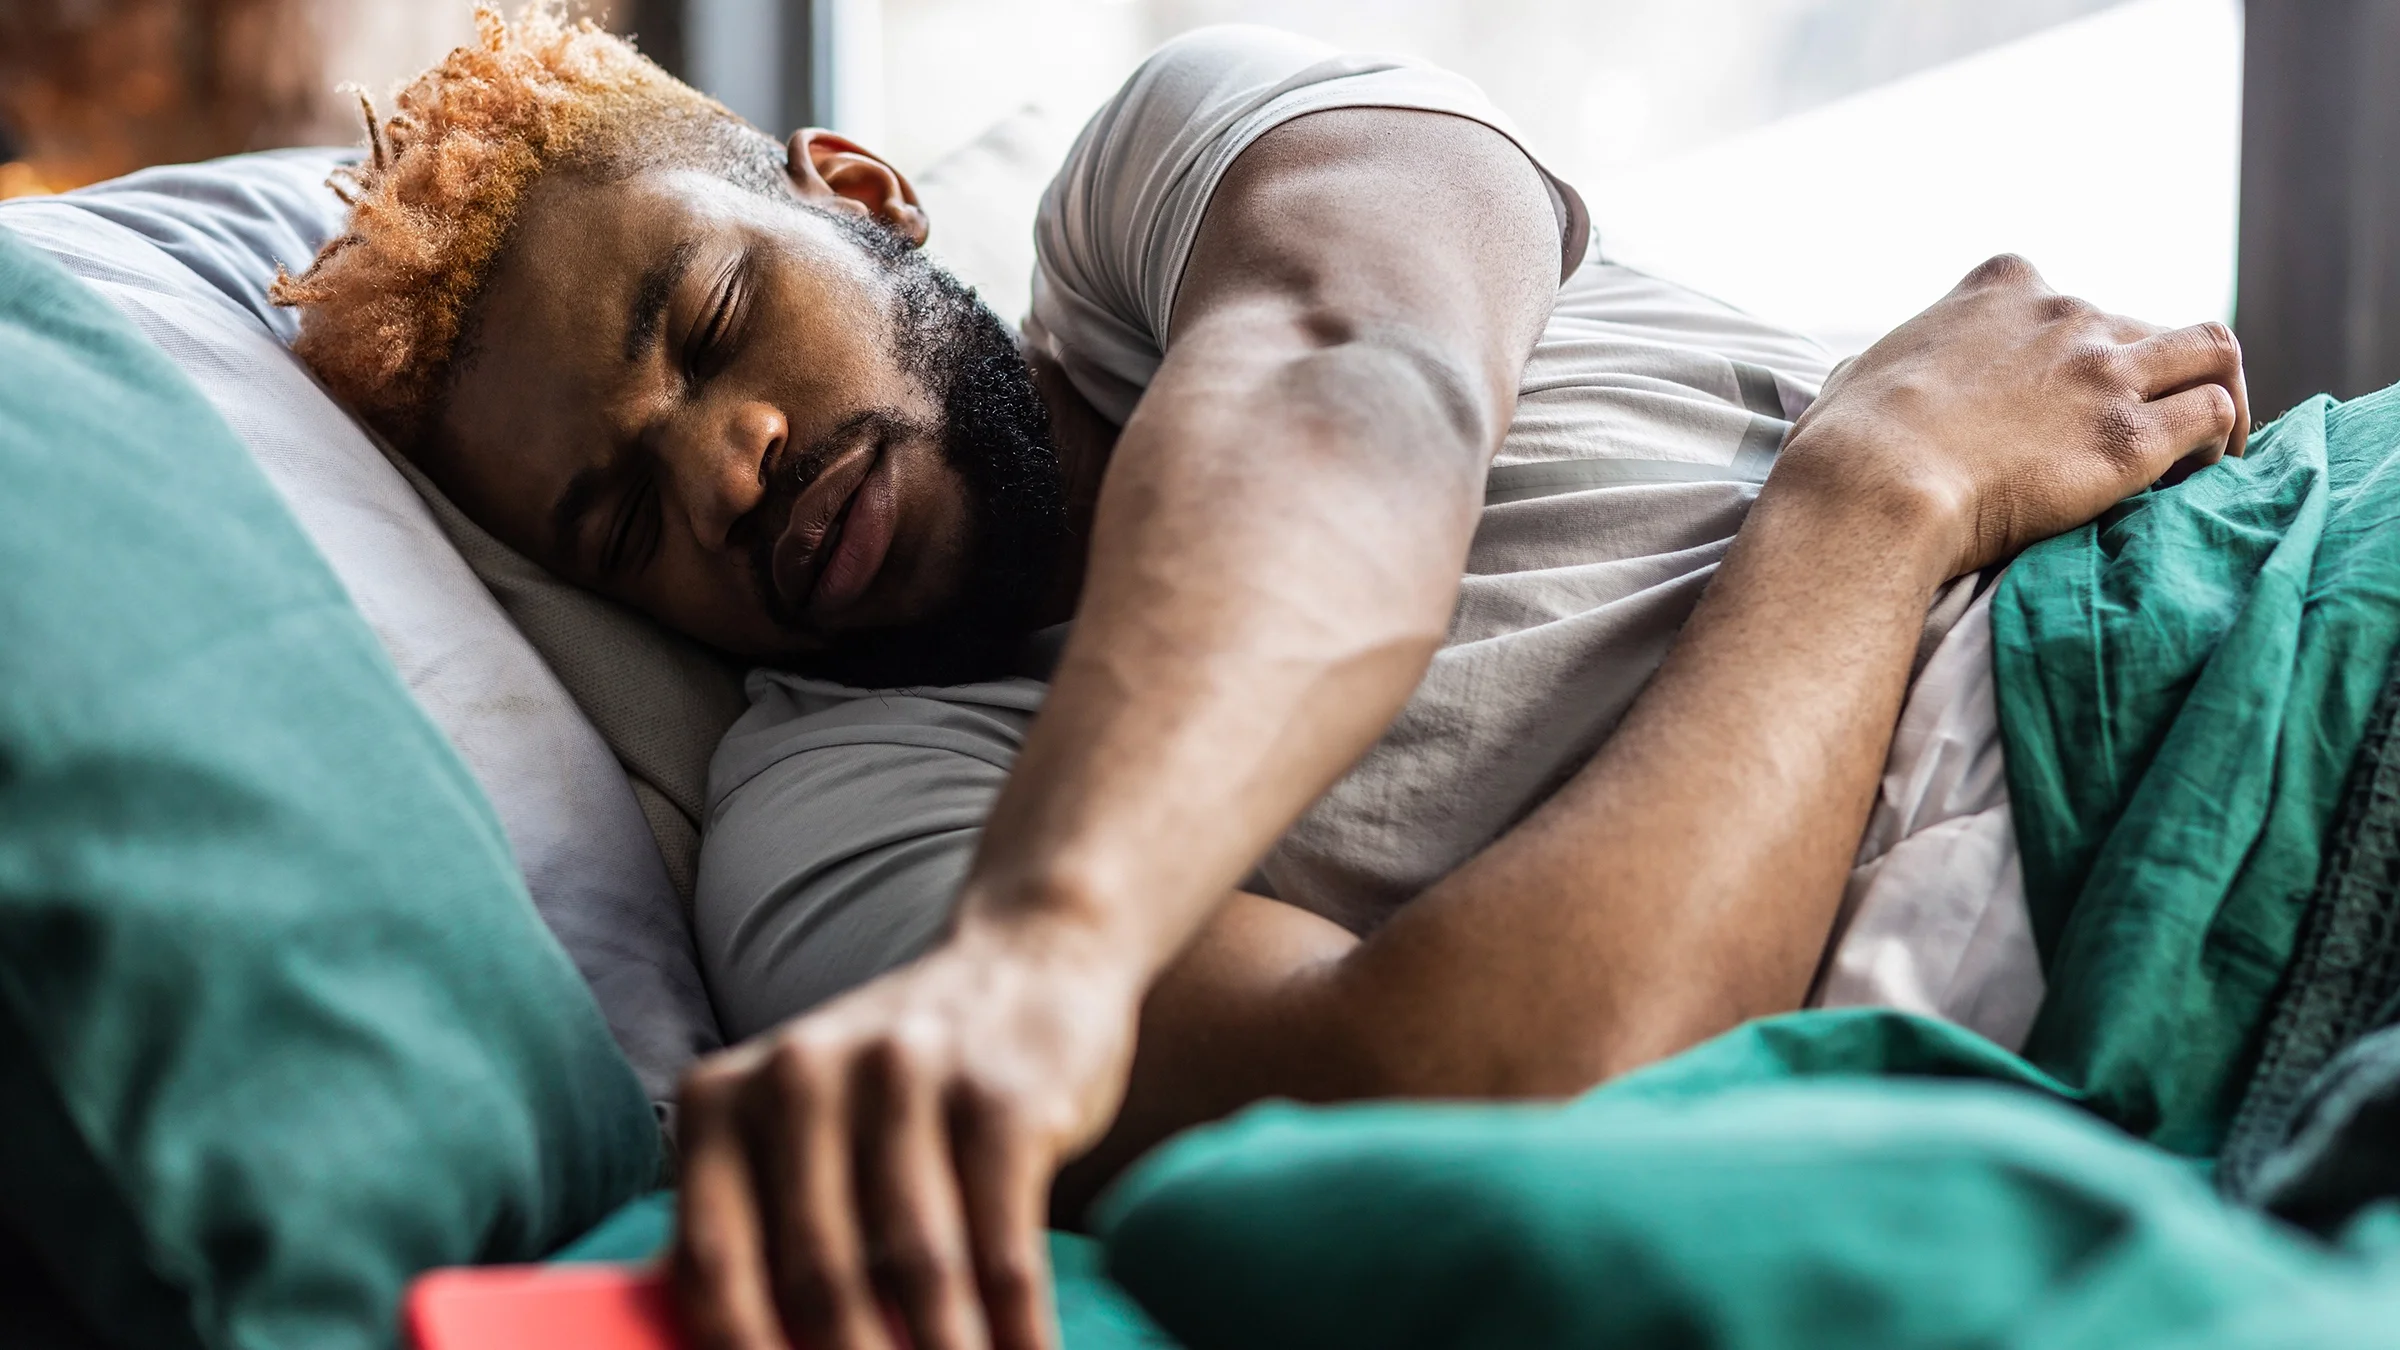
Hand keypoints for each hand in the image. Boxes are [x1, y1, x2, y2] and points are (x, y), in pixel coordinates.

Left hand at [672, 915, 1142, 1349]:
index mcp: (725, 1098)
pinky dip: (1016, 1331)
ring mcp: (907, 1074)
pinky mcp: (1002, 1093)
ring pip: (915, 1266)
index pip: (708, 1262)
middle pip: (815, 1276)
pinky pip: (1004, 1244)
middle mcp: (802, 1074)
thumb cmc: (896, 1086)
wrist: (1029, 957)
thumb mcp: (798, 1126)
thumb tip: (702, 1344)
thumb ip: (746, 1219)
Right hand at [1779, 253, 2249, 578]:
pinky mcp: (2132, 437)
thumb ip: (1885, 364)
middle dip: (2149, 377)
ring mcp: (2104, 372)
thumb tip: (1854, 383)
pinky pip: (2213, 415)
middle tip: (2138, 431)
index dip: (2074, 346)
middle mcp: (2065, 314)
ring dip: (2215, 393)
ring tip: (2204, 446)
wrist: (1873, 487)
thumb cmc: (1848, 443)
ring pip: (2211, 351)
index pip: (2067, 296)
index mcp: (2001, 287)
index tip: (2061, 394)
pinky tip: (2196, 477)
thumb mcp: (1860, 372)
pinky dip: (2218, 442)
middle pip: (2144, 326)